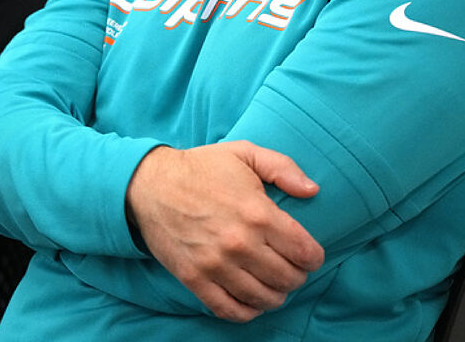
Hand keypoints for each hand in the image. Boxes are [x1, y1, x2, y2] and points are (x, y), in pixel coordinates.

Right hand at [125, 141, 323, 321]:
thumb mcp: (245, 153)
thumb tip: (313, 190)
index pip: (305, 252)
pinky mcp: (195, 279)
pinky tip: (251, 300)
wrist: (150, 184)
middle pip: (288, 279)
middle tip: (291, 267)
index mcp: (258, 213)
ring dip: (276, 295)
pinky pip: (230, 310)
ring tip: (273, 283)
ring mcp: (216, 265)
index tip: (309, 255)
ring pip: (263, 298)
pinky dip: (248, 311)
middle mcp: (239, 243)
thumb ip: (283, 168)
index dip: (314, 257)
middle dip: (297, 275)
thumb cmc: (201, 168)